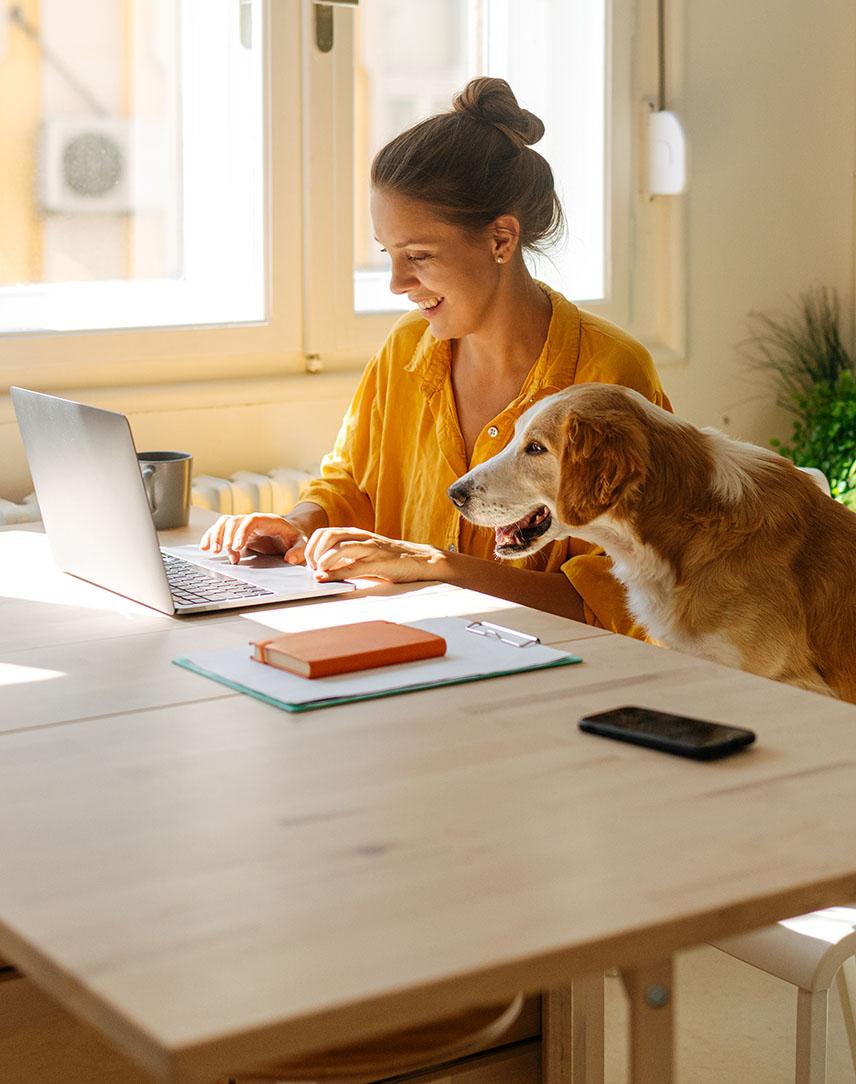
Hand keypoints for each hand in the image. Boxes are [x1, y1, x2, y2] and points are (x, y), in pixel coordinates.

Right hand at [199, 514, 307, 564]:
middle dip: (225, 535)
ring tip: (211, 551)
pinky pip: (221, 531)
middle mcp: (253, 520)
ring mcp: (243, 525)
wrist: (289, 535)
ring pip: (224, 524)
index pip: (251, 520)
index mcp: (268, 520)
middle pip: (234, 521)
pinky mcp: (237, 533)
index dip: (242, 531)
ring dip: (215, 536)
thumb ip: (298, 551)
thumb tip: (289, 559)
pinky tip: (205, 548)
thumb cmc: (294, 538)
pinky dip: (211, 537)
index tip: (237, 546)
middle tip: (220, 551)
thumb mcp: (302, 544)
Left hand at [303, 527, 444, 582]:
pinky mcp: (379, 562)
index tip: (307, 562)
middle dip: (313, 552)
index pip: (324, 533)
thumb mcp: (364, 555)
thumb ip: (345, 559)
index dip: (310, 547)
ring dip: (322, 560)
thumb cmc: (391, 558)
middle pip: (327, 535)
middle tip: (312, 567)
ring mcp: (370, 549)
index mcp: (356, 534)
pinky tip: (327, 578)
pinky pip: (353, 566)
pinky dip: (336, 573)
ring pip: (338, 547)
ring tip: (319, 572)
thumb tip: (322, 569)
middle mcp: (361, 537)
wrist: (421, 560)